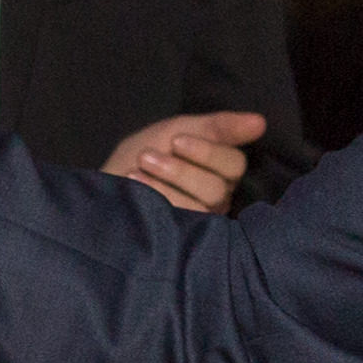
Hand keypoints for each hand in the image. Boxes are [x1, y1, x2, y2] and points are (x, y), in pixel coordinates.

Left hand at [104, 109, 268, 213]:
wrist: (102, 188)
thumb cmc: (140, 159)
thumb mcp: (174, 132)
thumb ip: (217, 127)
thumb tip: (261, 122)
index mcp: (218, 173)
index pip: (234, 164)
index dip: (208, 152)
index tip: (177, 140)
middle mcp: (216, 201)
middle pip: (219, 187)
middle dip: (181, 168)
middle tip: (148, 156)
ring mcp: (202, 223)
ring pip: (202, 204)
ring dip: (168, 181)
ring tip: (137, 170)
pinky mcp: (184, 240)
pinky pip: (184, 220)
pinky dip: (158, 198)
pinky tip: (137, 186)